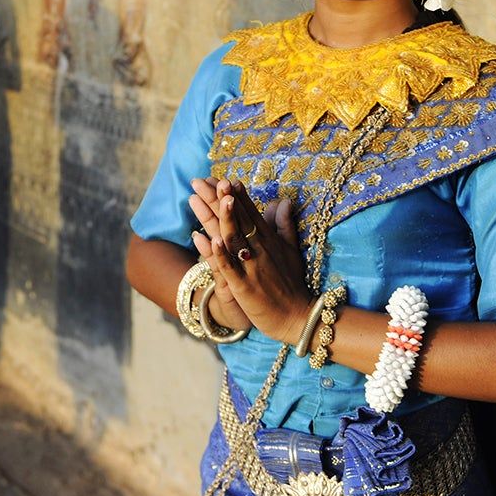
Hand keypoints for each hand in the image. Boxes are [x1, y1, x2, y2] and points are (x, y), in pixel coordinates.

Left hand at [189, 179, 310, 344]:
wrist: (298, 317)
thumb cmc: (292, 283)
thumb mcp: (291, 251)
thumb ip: (285, 225)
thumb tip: (284, 200)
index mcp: (269, 240)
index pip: (250, 212)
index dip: (235, 195)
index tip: (222, 177)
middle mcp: (259, 249)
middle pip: (235, 219)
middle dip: (216, 198)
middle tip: (199, 180)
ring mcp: (251, 267)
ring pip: (229, 237)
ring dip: (213, 216)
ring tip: (197, 199)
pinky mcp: (244, 287)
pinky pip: (229, 267)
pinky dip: (219, 254)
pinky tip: (208, 238)